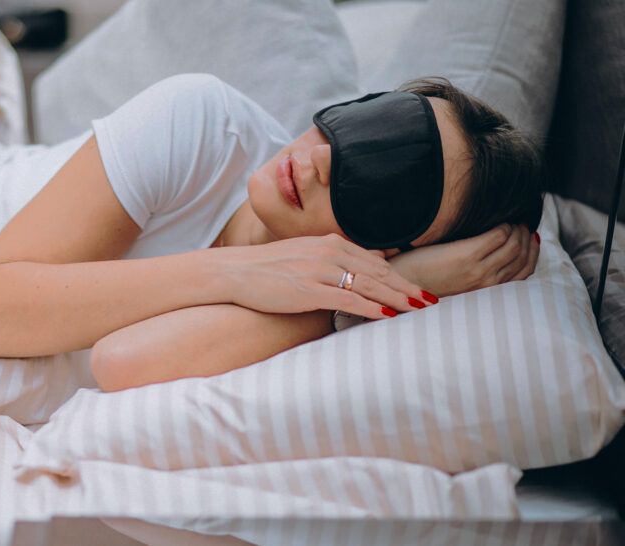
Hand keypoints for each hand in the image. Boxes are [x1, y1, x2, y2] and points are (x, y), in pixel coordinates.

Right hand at [224, 233, 434, 319]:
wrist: (235, 271)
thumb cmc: (269, 267)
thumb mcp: (309, 253)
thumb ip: (341, 256)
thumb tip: (376, 258)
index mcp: (331, 243)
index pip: (375, 262)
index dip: (401, 277)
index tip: (421, 290)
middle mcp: (329, 253)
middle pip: (378, 273)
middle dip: (407, 288)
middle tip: (432, 300)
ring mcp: (319, 271)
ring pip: (367, 285)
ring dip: (396, 298)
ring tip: (418, 309)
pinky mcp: (307, 290)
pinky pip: (346, 299)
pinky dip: (369, 307)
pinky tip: (387, 315)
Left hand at [388, 224, 539, 297]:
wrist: (400, 284)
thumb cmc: (424, 281)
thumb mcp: (457, 282)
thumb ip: (476, 271)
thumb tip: (491, 254)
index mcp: (486, 290)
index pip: (525, 272)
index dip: (533, 252)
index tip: (531, 237)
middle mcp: (487, 282)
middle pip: (523, 256)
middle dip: (527, 237)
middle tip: (522, 223)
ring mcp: (478, 270)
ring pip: (515, 244)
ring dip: (517, 228)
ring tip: (511, 219)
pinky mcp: (465, 256)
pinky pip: (497, 235)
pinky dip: (503, 225)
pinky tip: (497, 219)